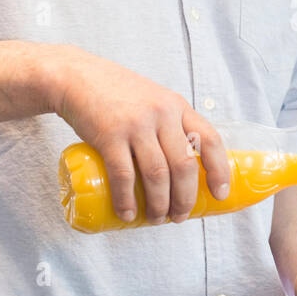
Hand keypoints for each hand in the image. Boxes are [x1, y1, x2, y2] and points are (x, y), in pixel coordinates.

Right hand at [48, 45, 230, 224]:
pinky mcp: (109, 135)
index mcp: (178, 106)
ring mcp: (136, 125)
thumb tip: (183, 170)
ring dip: (159, 204)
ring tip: (156, 219)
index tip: (219, 194)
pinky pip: (123, 175)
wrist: (77, 77)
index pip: (210, 140)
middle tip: (180, 216)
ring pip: (157, 174)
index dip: (219, 170)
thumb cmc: (117, 94)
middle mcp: (162, 114)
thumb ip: (170, 125)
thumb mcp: (154, 100)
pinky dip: (126, 200)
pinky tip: (127, 214)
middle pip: (184, 165)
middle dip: (185, 198)